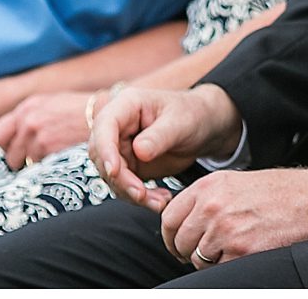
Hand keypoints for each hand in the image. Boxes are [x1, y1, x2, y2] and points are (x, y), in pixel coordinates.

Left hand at [0, 92, 91, 169]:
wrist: (106, 114)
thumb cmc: (80, 111)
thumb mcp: (52, 104)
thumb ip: (30, 117)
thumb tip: (12, 138)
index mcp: (27, 107)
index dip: (4, 146)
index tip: (14, 151)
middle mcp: (28, 121)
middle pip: (8, 154)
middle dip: (19, 159)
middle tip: (36, 159)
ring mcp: (37, 136)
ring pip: (22, 164)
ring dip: (33, 166)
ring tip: (51, 160)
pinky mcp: (48, 151)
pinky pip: (37, 169)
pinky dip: (46, 169)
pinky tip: (59, 162)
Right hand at [89, 85, 242, 214]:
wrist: (204, 126)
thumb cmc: (193, 114)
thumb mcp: (181, 122)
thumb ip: (160, 136)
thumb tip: (138, 151)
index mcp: (127, 105)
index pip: (105, 126)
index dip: (105, 150)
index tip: (114, 171)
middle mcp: (118, 127)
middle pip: (103, 156)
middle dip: (120, 179)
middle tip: (141, 195)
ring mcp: (121, 148)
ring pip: (112, 176)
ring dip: (131, 193)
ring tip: (159, 202)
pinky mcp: (128, 166)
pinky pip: (125, 186)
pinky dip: (140, 198)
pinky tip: (161, 200)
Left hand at [158, 167, 307, 269]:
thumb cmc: (281, 190)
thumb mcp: (236, 182)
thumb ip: (207, 198)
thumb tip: (184, 220)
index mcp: (209, 186)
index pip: (168, 218)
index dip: (171, 235)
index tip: (177, 242)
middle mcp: (213, 206)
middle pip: (180, 241)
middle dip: (189, 250)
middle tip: (204, 251)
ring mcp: (225, 229)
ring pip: (197, 258)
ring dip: (209, 259)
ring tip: (230, 248)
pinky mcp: (241, 250)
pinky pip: (218, 268)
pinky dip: (228, 265)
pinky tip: (244, 251)